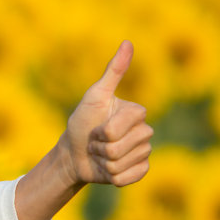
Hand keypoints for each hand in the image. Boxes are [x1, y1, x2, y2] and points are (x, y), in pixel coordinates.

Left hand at [57, 40, 152, 186]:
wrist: (74, 154)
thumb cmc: (82, 123)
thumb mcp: (95, 96)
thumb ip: (114, 71)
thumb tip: (128, 42)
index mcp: (137, 112)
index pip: (122, 127)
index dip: (102, 131)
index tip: (95, 127)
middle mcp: (145, 131)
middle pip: (122, 147)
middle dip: (100, 148)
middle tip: (95, 143)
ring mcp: (144, 152)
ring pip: (123, 164)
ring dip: (104, 162)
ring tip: (99, 155)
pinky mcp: (140, 170)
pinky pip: (129, 178)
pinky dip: (113, 177)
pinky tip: (108, 169)